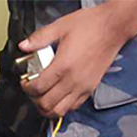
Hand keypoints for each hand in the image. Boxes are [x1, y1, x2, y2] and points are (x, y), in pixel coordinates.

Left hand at [19, 4, 131, 118]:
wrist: (112, 29)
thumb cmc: (90, 26)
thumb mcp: (60, 26)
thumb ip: (40, 38)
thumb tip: (24, 46)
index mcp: (63, 66)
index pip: (38, 88)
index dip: (26, 87)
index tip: (25, 82)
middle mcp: (73, 81)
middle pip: (46, 104)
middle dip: (34, 100)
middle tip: (32, 90)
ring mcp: (83, 87)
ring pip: (60, 111)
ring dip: (47, 108)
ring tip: (42, 98)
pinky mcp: (90, 89)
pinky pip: (73, 107)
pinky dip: (62, 106)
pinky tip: (58, 97)